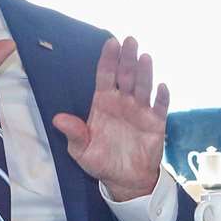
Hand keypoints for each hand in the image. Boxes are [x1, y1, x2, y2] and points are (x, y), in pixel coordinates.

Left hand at [53, 36, 168, 201]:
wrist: (125, 180)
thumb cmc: (101, 162)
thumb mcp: (81, 151)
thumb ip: (73, 133)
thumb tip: (58, 119)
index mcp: (103, 103)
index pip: (105, 76)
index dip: (108, 59)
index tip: (110, 43)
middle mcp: (123, 102)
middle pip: (126, 75)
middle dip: (127, 58)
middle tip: (130, 41)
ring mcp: (140, 111)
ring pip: (143, 86)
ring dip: (145, 72)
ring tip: (145, 57)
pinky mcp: (156, 123)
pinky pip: (160, 107)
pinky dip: (161, 97)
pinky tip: (162, 87)